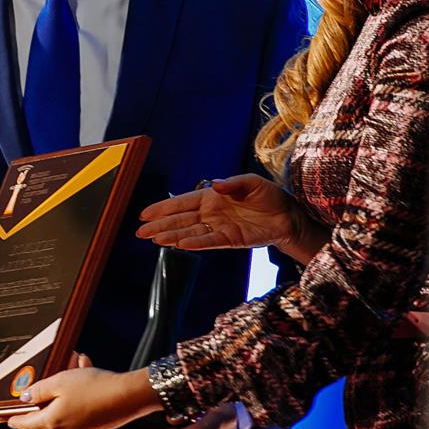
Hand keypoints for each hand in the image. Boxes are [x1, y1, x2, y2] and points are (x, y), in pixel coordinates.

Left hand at [7, 355, 160, 428]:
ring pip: (68, 404)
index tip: (10, 420)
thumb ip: (39, 391)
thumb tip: (26, 398)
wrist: (129, 396)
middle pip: (50, 410)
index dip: (17, 420)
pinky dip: (82, 391)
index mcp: (54, 422)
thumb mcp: (60, 381)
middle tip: (56, 370)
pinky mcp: (96, 424)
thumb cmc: (95, 388)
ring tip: (77, 363)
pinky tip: (87, 370)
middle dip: (52, 390)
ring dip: (69, 385)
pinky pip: (82, 406)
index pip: (28, 423)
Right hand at [137, 174, 317, 257]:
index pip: (182, 202)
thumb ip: (231, 184)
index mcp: (212, 196)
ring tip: (153, 240)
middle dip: (160, 225)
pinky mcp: (230, 240)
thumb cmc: (269, 196)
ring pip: (190, 232)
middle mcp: (211, 213)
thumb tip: (214, 184)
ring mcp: (219, 228)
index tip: (145, 214)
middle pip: (181, 220)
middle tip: (140, 232)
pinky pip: (208, 242)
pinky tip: (179, 245)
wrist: (288, 216)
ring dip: (172, 236)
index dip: (163, 207)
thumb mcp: (251, 182)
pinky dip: (194, 244)